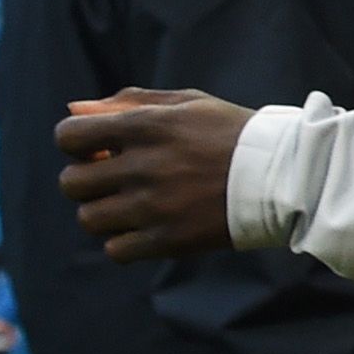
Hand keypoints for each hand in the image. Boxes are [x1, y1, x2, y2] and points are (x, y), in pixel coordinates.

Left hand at [55, 89, 250, 261]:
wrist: (284, 175)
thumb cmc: (230, 133)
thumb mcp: (187, 104)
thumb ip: (128, 103)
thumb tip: (74, 111)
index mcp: (147, 126)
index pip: (69, 136)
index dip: (75, 143)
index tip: (97, 148)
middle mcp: (144, 166)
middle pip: (71, 183)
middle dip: (86, 180)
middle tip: (114, 179)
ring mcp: (155, 207)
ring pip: (89, 219)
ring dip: (103, 213)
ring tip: (130, 206)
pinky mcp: (168, 240)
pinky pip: (115, 250)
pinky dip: (123, 242)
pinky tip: (145, 228)